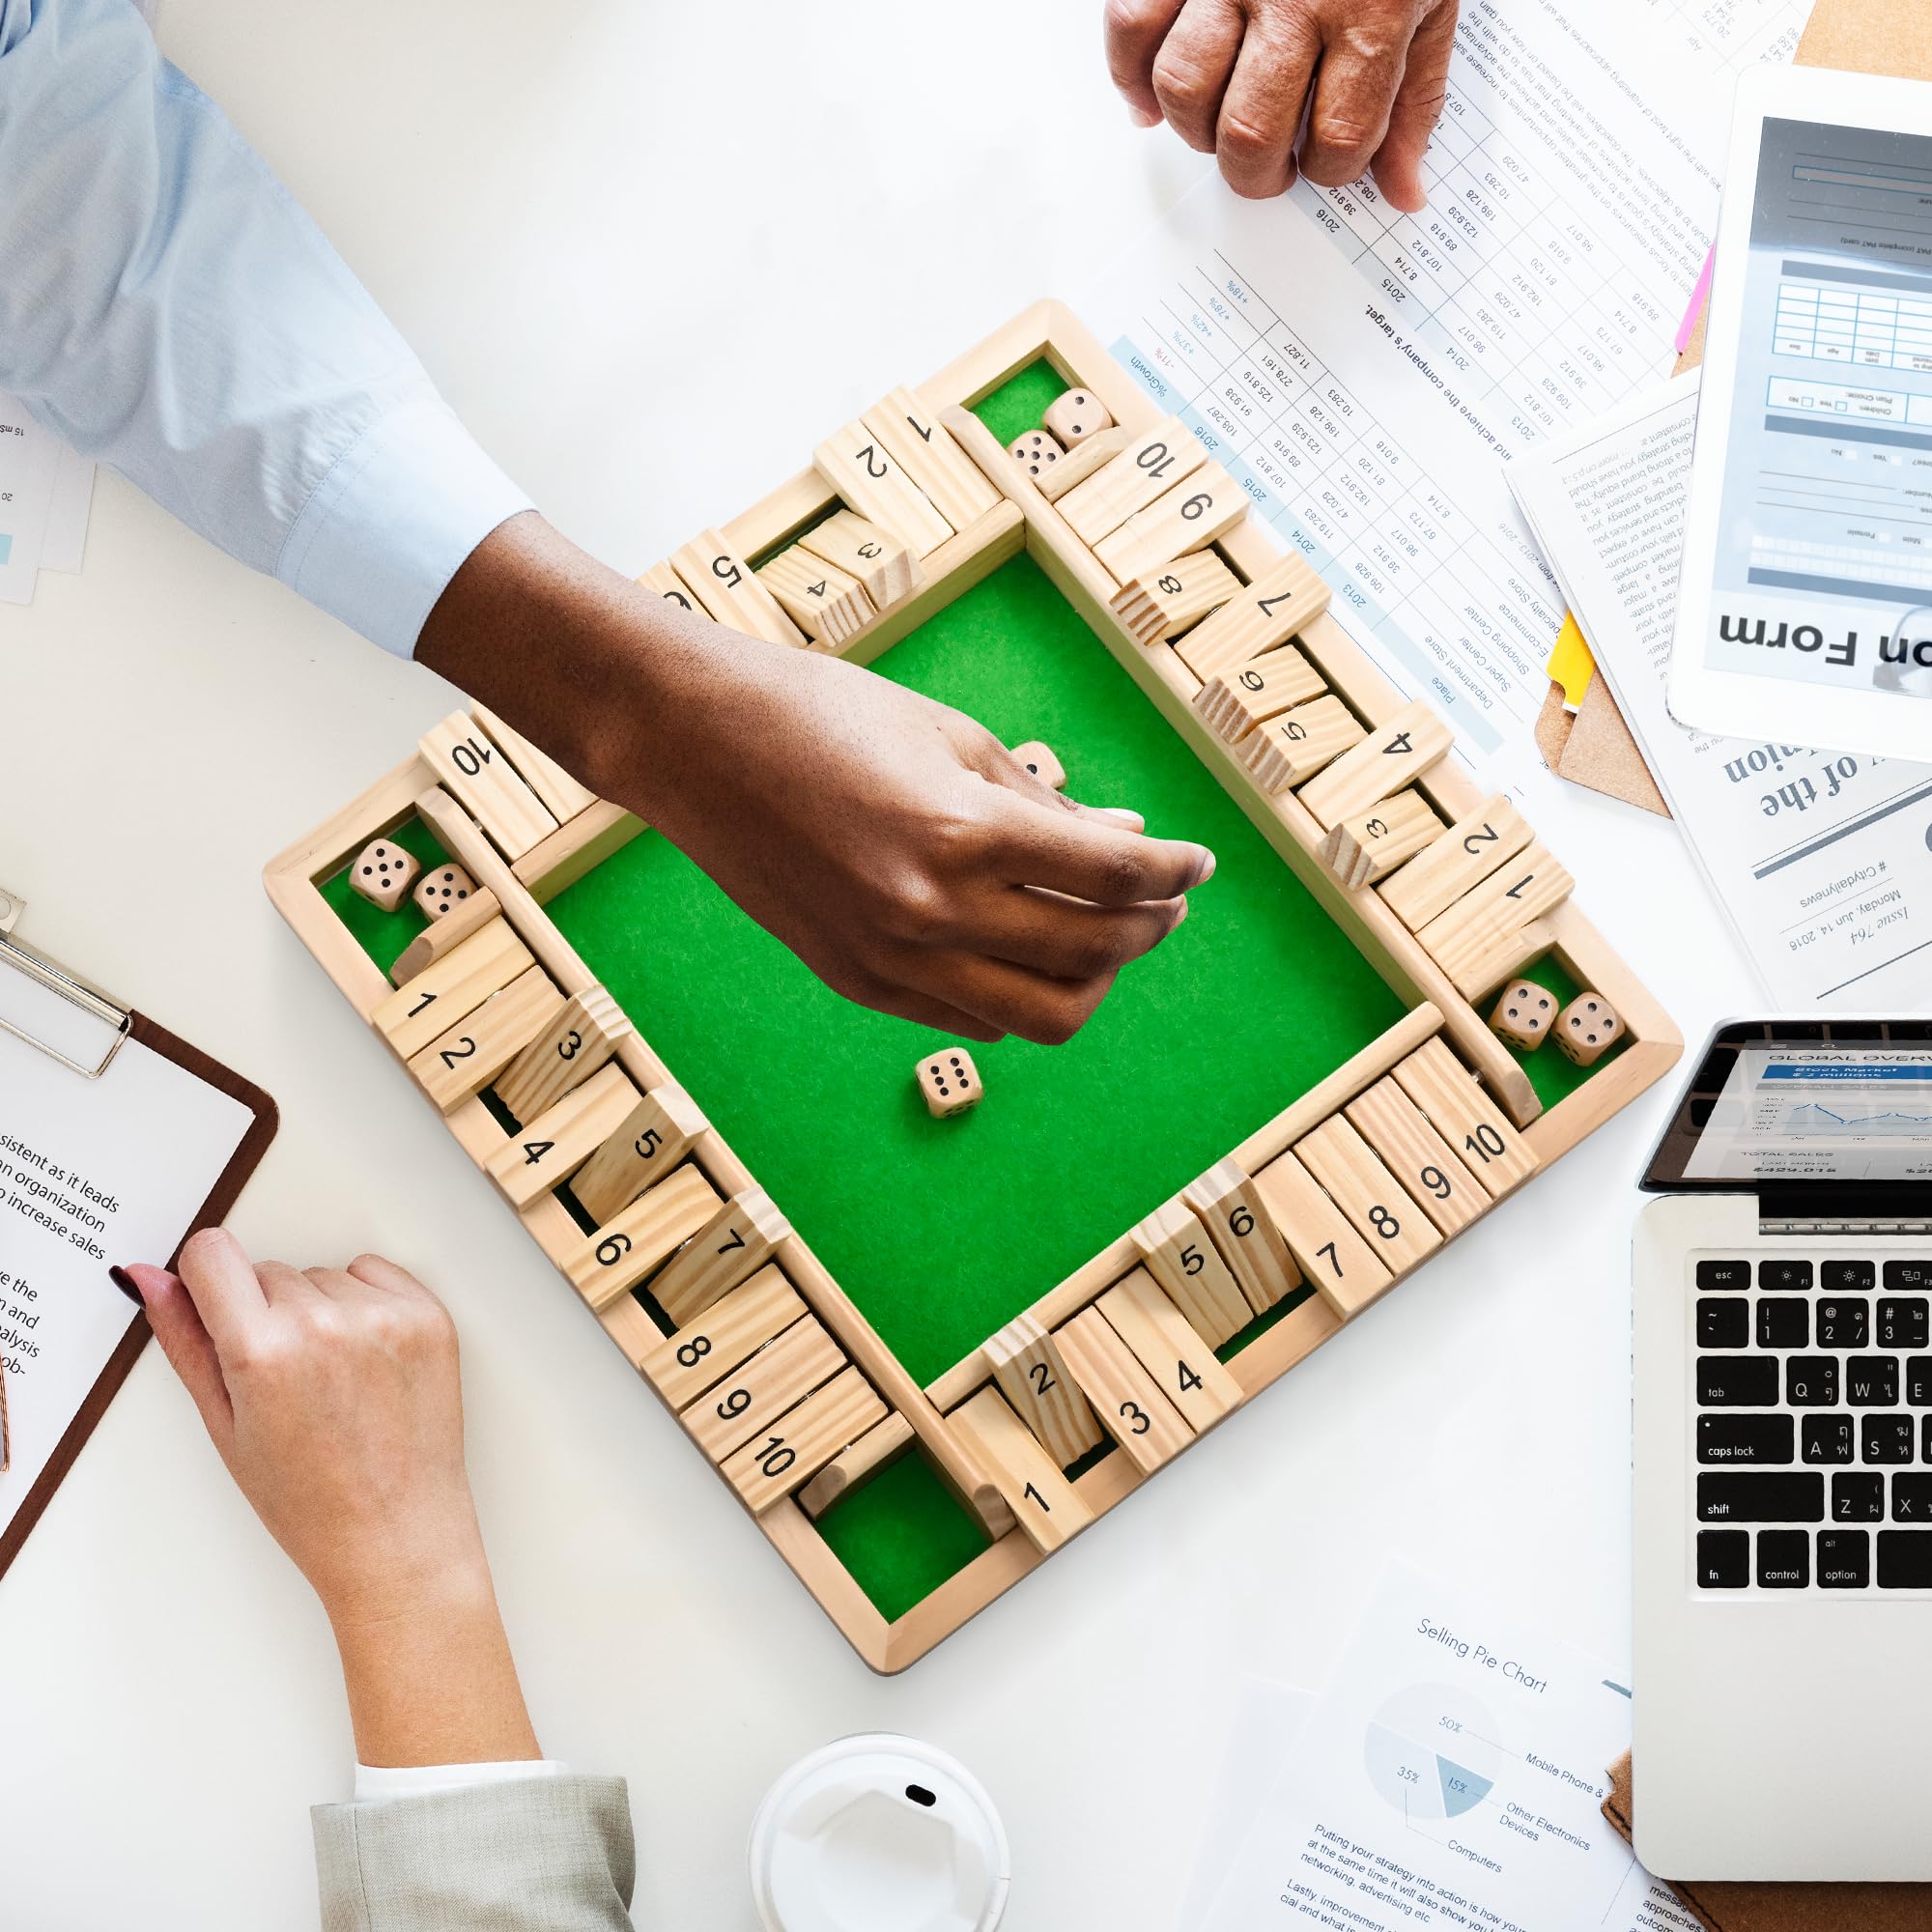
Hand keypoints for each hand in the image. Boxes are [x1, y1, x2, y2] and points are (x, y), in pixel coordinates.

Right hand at [128, 1230, 538, 1765]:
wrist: (396, 1533)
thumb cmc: (309, 1500)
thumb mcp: (225, 1426)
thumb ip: (186, 1341)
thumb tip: (151, 1278)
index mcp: (262, 1352)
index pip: (211, 1252)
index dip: (205, 1278)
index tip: (214, 1302)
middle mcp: (324, 1324)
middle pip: (267, 1269)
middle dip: (264, 1313)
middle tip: (285, 1381)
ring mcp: (383, 1317)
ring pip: (322, 1274)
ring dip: (319, 1310)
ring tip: (331, 1381)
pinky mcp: (428, 1316)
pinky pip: (375, 1273)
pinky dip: (366, 1304)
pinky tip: (365, 1363)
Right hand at [419, 517, 1215, 1045]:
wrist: (694, 744)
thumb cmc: (821, 713)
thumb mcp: (949, 734)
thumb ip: (1041, 798)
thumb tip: (1126, 836)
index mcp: (961, 832)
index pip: (1113, 878)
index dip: (1174, 873)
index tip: (1197, 862)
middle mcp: (930, 912)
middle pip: (1093, 954)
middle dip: (1148, 926)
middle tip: (1162, 897)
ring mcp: (891, 960)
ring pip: (1043, 1015)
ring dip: (1093, 977)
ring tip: (1102, 931)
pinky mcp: (859, 983)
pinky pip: (972, 1019)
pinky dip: (1020, 992)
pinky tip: (1026, 947)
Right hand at [1106, 0, 1459, 207]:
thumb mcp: (1431, 5)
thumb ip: (1416, 99)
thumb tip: (1402, 192)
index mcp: (1369, 16)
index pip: (1338, 139)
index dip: (1329, 171)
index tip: (1326, 160)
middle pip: (1249, 132)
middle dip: (1255, 173)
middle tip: (1267, 165)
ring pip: (1183, 87)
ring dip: (1195, 130)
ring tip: (1217, 126)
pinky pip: (1131, 23)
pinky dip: (1130, 73)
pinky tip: (1152, 97)